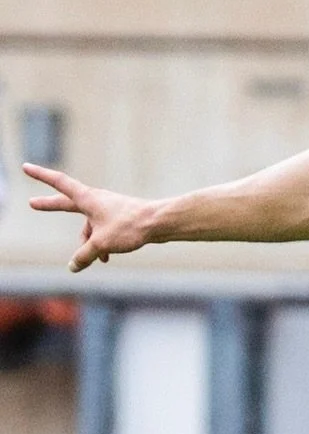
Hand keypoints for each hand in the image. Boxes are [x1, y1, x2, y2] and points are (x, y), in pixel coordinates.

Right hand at [24, 164, 158, 272]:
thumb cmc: (129, 227)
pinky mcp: (118, 217)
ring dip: (90, 243)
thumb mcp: (101, 244)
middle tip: (32, 203)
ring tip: (100, 258)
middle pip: (68, 204)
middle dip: (51, 207)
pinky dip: (101, 243)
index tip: (25, 167)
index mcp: (87, 199)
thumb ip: (84, 255)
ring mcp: (107, 208)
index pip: (58, 183)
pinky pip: (102, 231)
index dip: (40, 176)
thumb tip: (73, 266)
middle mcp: (95, 200)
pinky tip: (107, 258)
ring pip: (89, 226)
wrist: (158, 223)